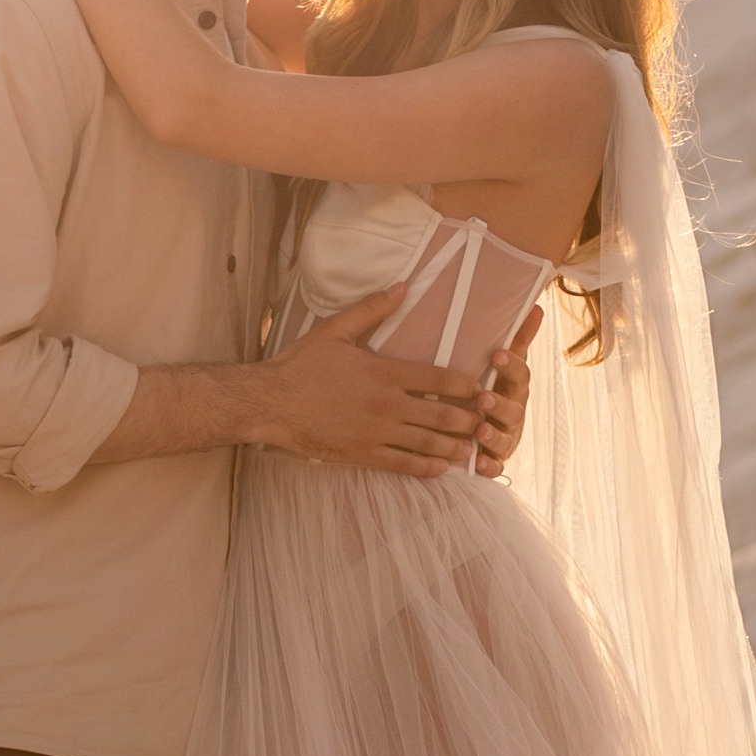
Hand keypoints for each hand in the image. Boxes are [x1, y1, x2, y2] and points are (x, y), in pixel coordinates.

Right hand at [261, 291, 487, 478]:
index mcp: (385, 372)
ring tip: (472, 448)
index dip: (467, 386)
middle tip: (485, 422)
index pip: (441, 378)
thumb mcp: (335, 330)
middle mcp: (388, 405)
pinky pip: (405, 465)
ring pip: (429, 444)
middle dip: (470, 420)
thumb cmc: (300, 365)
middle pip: (443, 415)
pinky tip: (442, 469)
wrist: (270, 404)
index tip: (480, 389)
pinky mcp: (364, 455)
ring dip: (456, 447)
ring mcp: (377, 433)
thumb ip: (372, 308)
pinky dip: (428, 468)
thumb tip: (403, 286)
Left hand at [475, 303, 539, 476]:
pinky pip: (495, 466)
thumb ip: (519, 340)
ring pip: (504, 439)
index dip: (510, 366)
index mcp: (515, 389)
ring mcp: (506, 439)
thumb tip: (537, 306)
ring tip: (479, 430)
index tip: (496, 355)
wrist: (488, 430)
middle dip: (499, 404)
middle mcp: (514, 414)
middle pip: (514, 409)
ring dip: (493, 435)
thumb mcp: (505, 366)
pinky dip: (488, 466)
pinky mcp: (496, 461)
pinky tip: (479, 463)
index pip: (520, 375)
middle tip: (482, 397)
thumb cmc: (496, 389)